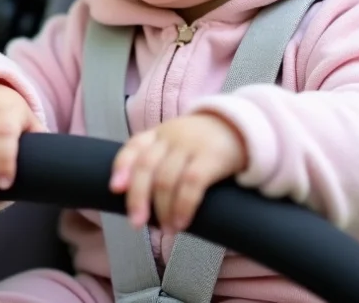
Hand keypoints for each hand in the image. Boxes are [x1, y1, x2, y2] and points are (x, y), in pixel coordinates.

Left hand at [109, 113, 247, 234]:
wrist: (243, 128)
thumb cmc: (205, 143)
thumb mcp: (178, 143)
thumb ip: (158, 161)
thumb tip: (137, 199)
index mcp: (159, 133)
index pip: (134, 146)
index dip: (122, 166)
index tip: (115, 189)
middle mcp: (171, 136)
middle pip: (146, 167)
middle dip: (137, 198)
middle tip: (136, 223)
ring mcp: (191, 145)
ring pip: (166, 180)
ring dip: (162, 210)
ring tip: (166, 229)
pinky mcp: (212, 157)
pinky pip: (191, 184)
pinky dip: (183, 207)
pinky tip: (182, 223)